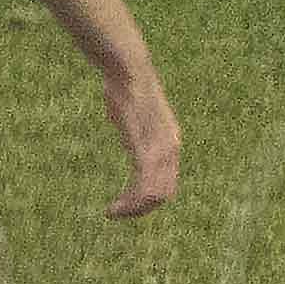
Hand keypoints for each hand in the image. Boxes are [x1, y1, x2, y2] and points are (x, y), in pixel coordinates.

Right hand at [104, 71, 181, 218]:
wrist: (129, 70)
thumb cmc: (129, 92)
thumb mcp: (139, 120)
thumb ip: (141, 137)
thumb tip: (136, 143)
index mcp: (171, 145)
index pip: (168, 185)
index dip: (149, 201)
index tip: (127, 206)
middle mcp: (171, 149)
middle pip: (163, 194)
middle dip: (141, 209)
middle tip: (118, 213)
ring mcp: (159, 148)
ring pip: (153, 193)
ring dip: (133, 209)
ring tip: (113, 212)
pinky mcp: (145, 145)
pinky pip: (143, 182)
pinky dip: (129, 200)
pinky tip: (113, 207)